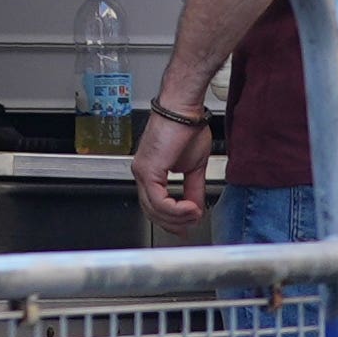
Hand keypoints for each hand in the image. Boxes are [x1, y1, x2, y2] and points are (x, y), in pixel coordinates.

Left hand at [127, 100, 206, 235]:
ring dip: (178, 218)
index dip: (170, 220)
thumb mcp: (194, 166)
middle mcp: (141, 172)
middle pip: (152, 212)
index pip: (154, 205)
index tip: (186, 227)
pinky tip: (190, 208)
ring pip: (155, 210)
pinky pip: (159, 201)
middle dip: (174, 223)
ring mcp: (142, 171)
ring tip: (195, 214)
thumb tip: (196, 208)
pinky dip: (176, 210)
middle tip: (192, 224)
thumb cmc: (187, 127)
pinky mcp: (148, 169)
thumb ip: (193, 189)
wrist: (184, 109)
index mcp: (150, 171)